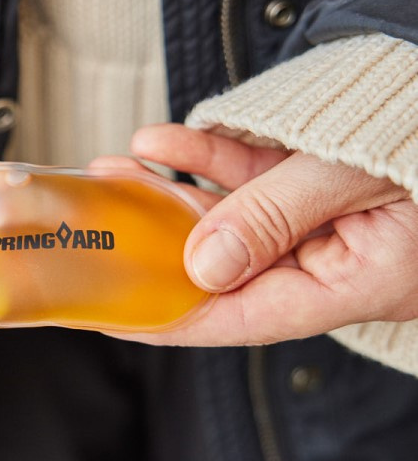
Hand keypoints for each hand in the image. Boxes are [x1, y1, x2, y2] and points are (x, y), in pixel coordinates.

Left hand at [97, 123, 417, 345]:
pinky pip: (251, 178)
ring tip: (119, 171)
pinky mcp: (313, 184)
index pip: (245, 318)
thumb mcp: (349, 173)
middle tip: (105, 224)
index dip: (174, 319)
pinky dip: (207, 158)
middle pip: (226, 267)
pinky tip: (163, 142)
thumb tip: (204, 265)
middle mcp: (332, 260)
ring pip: (230, 217)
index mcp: (355, 283)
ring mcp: (320, 221)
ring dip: (172, 193)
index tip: (116, 317)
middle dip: (158, 243)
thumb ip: (275, 216)